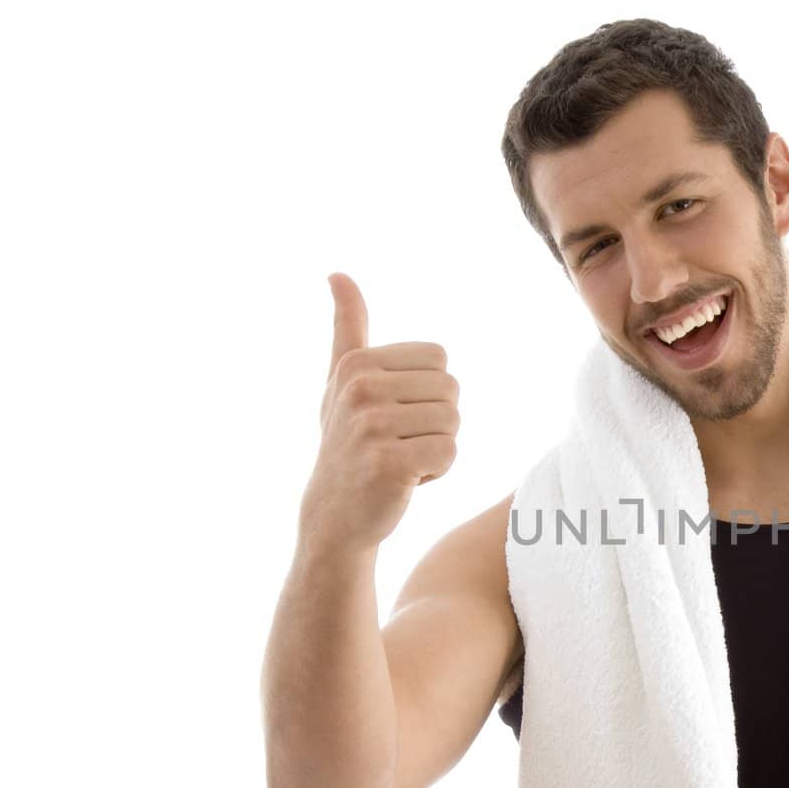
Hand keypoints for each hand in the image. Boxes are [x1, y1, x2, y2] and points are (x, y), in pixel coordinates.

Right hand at [300, 273, 459, 551]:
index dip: (428, 391)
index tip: (395, 413)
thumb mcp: (342, 381)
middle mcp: (361, 389)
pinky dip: (437, 471)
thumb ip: (348, 327)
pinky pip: (450, 452)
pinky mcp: (388, 462)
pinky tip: (405, 479)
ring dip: (436, 447)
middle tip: (398, 441)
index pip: (440, 359)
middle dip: (436, 421)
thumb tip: (338, 274)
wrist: (335, 513)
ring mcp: (372, 426)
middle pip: (451, 390)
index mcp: (357, 363)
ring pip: (453, 422)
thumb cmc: (348, 441)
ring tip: (399, 459)